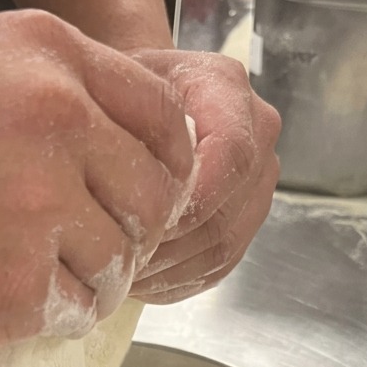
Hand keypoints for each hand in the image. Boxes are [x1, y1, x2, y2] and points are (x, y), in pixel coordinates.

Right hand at [0, 10, 193, 349]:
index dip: (164, 169)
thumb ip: (65, 91)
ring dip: (86, 278)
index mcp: (53, 59)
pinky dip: (47, 313)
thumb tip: (144, 152)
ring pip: (118, 264)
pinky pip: (75, 311)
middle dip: (127, 231)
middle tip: (78, 246)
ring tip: (24, 269)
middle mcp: (57, 122)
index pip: (169, 122)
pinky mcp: (14, 286)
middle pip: (154, 200)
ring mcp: (38, 207)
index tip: (138, 198)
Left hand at [126, 49, 279, 302]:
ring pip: (223, 248)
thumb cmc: (118, 88)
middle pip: (225, 213)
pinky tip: (137, 280)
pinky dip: (175, 281)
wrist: (136, 99)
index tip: (139, 222)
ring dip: (167, 270)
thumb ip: (124, 118)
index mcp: (226, 90)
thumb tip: (131, 189)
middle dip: (167, 245)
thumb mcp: (110, 85)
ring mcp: (256, 183)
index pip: (231, 155)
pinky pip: (217, 267)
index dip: (189, 201)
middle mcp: (256, 135)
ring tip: (118, 273)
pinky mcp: (243, 222)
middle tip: (114, 258)